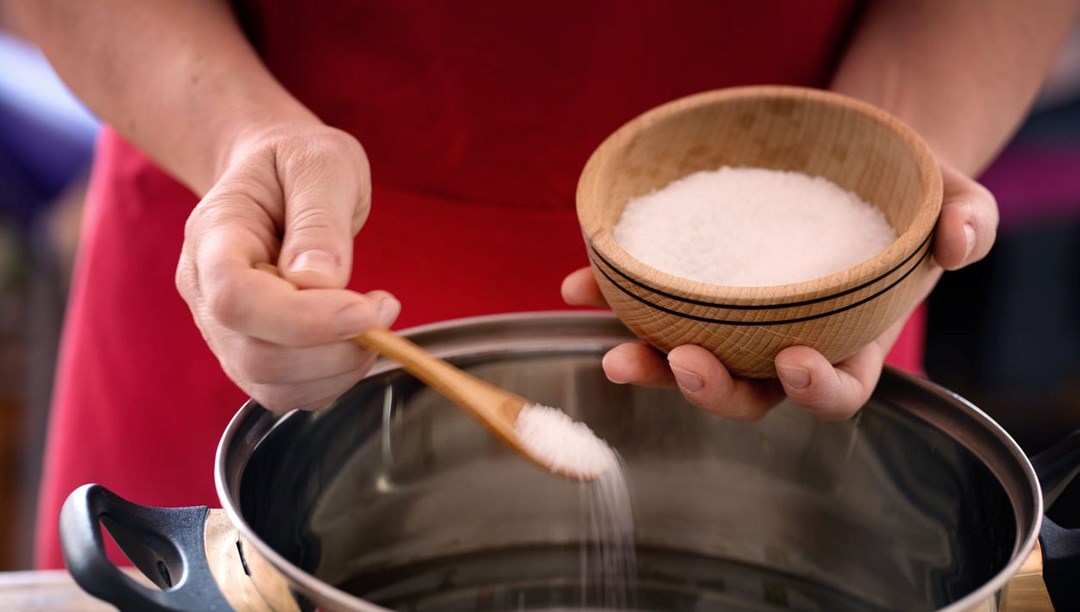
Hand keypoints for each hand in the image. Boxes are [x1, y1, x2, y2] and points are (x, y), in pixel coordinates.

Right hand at [175, 124, 399, 411]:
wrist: (277, 175)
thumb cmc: (297, 163)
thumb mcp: (321, 163)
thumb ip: (319, 219)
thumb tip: (321, 281)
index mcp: (213, 237)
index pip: (236, 299)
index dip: (301, 320)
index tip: (365, 310)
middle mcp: (205, 292)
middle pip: (256, 355)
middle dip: (335, 347)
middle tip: (384, 308)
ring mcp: (224, 330)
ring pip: (272, 385)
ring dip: (339, 368)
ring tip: (374, 320)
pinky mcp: (252, 354)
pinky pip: (288, 393)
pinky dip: (333, 380)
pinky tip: (356, 340)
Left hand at [562, 162, 997, 420]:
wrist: (852, 162)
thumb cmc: (907, 193)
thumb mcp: (954, 196)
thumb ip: (968, 219)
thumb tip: (957, 239)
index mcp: (851, 340)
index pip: (836, 392)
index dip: (814, 391)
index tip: (792, 363)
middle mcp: (787, 344)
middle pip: (747, 394)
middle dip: (712, 389)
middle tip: (682, 361)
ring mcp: (736, 323)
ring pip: (689, 363)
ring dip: (649, 364)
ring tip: (613, 347)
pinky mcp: (697, 291)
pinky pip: (653, 306)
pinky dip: (613, 300)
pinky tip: (577, 286)